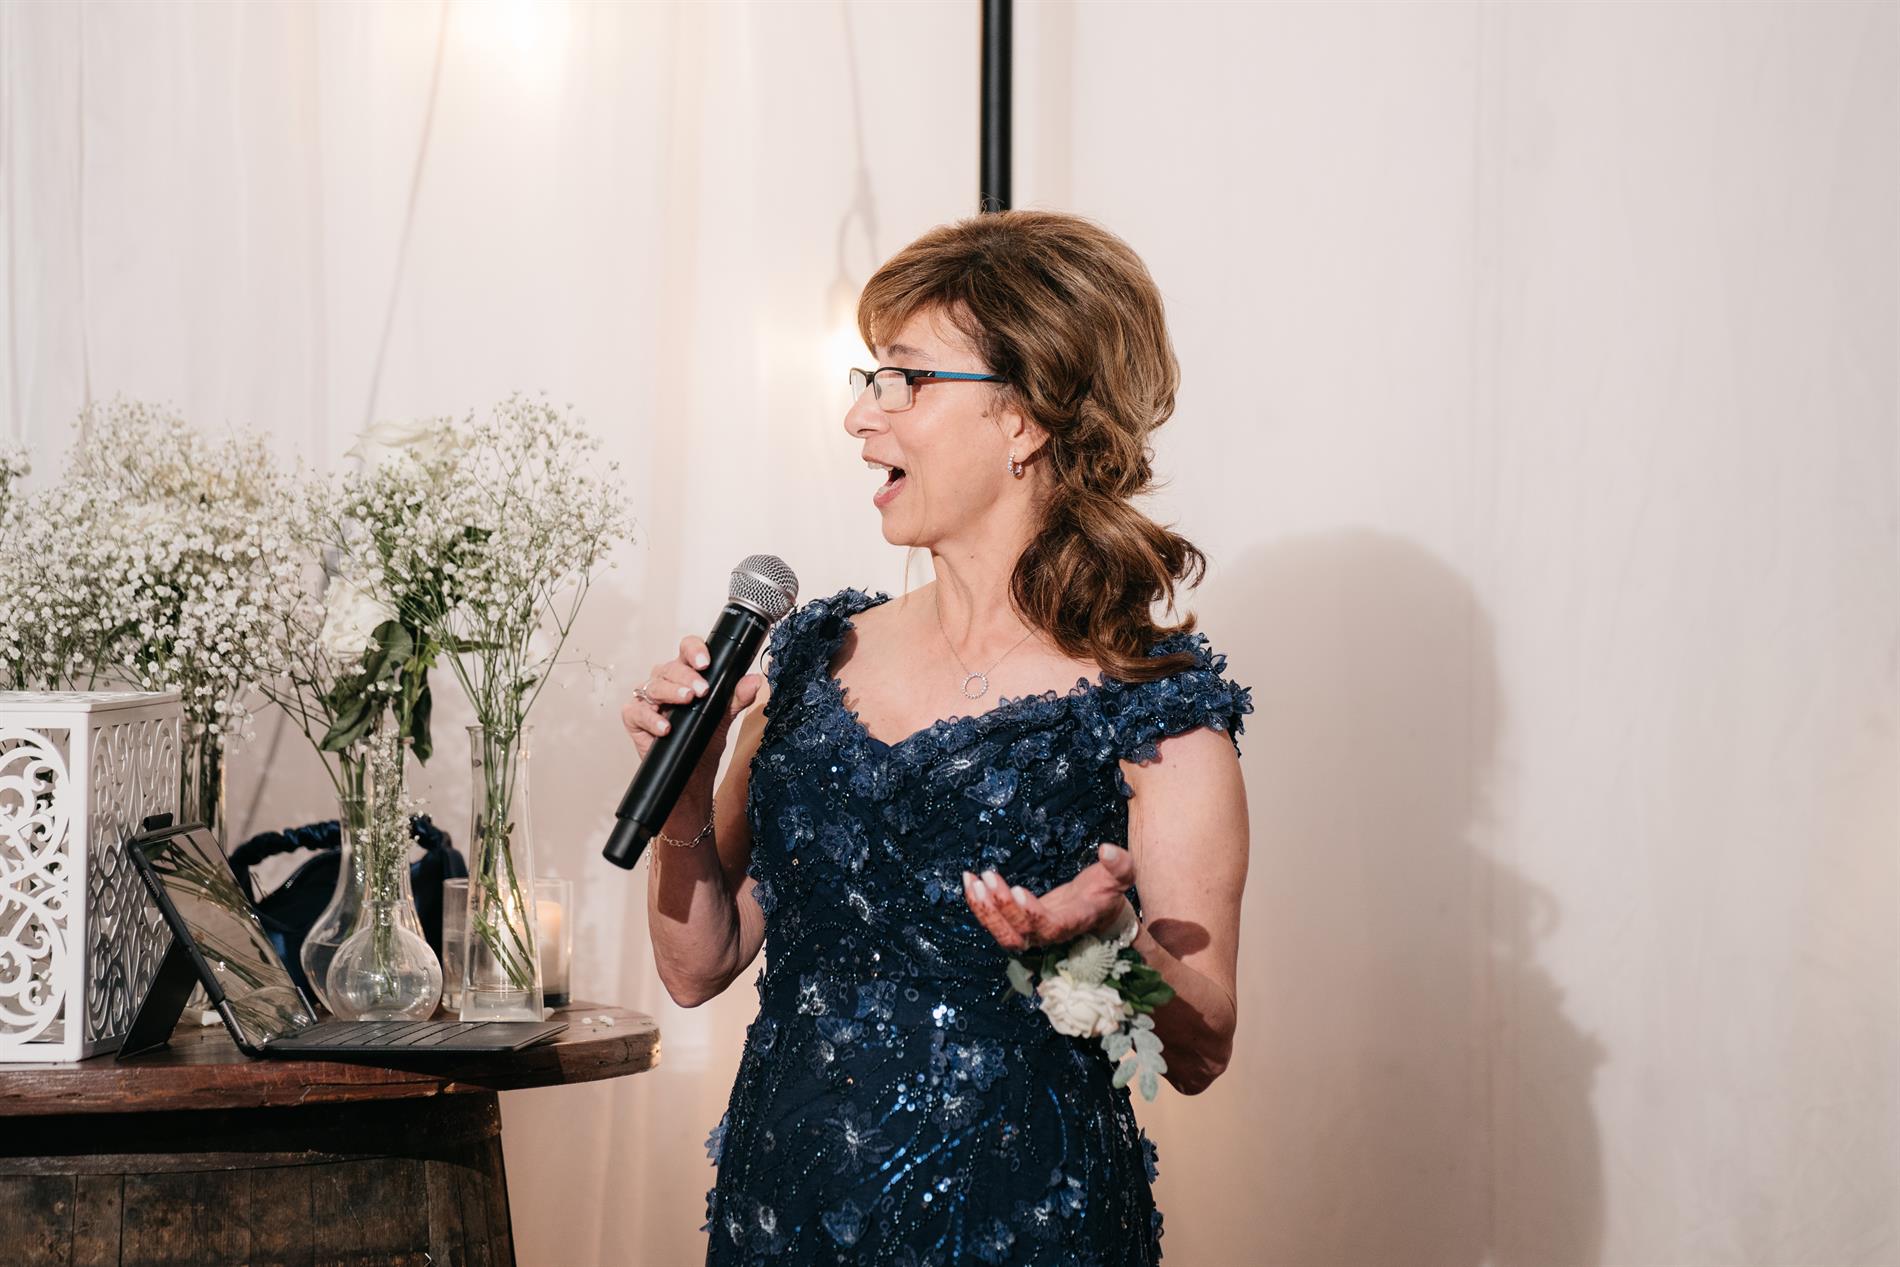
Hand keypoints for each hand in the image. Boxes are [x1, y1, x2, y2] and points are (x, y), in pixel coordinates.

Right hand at [619, 633, 763, 783]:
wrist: (694, 774)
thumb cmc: (704, 740)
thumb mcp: (724, 717)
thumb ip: (737, 698)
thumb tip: (754, 681)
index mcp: (687, 674)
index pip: (687, 650)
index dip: (694, 650)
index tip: (705, 662)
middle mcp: (665, 681)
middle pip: (670, 667)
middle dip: (687, 677)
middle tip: (702, 690)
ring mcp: (648, 699)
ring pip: (654, 686)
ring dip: (671, 692)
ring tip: (687, 701)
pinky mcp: (634, 717)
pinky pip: (637, 711)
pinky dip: (651, 718)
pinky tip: (665, 727)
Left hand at [962, 844, 1136, 951]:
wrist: (1097, 910)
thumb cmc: (1106, 891)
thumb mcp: (1120, 876)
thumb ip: (1119, 865)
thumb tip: (1107, 849)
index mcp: (1074, 922)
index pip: (1050, 927)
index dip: (1032, 914)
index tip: (1017, 889)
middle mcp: (1050, 934)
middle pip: (1019, 934)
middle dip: (1001, 908)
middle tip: (988, 877)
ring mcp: (1032, 933)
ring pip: (1003, 935)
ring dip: (984, 911)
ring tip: (972, 880)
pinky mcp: (1018, 925)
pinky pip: (995, 923)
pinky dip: (979, 905)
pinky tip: (969, 881)